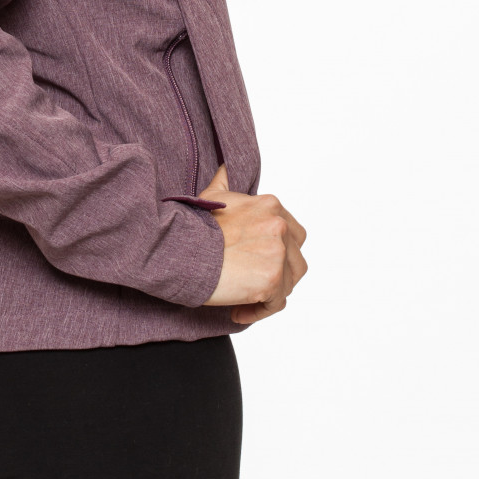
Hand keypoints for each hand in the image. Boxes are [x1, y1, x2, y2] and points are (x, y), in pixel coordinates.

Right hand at [198, 162, 308, 324]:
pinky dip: (259, 310)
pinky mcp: (272, 280)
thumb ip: (226, 181)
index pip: (292, 235)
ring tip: (245, 298)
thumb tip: (226, 166)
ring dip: (270, 294)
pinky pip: (275, 303)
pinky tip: (238, 311)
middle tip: (253, 282)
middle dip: (279, 274)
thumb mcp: (212, 195)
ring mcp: (278, 253)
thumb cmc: (194, 227)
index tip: (256, 262)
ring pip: (288, 283)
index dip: (278, 252)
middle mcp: (279, 226)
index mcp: (271, 206)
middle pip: (296, 260)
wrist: (182, 250)